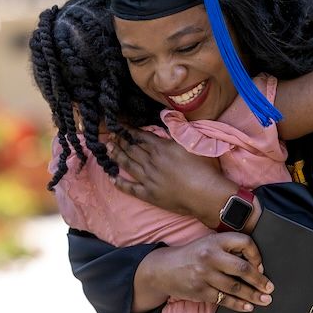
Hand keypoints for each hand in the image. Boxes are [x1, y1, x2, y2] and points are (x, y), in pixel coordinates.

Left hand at [108, 131, 235, 226]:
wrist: (205, 194)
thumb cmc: (204, 168)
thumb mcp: (193, 143)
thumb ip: (177, 130)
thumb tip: (165, 117)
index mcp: (161, 148)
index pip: (140, 136)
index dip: (128, 130)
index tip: (119, 126)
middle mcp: (151, 162)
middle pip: (131, 149)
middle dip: (119, 141)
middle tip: (109, 136)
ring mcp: (148, 179)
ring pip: (128, 165)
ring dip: (116, 156)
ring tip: (107, 149)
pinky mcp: (149, 195)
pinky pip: (130, 188)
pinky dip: (119, 183)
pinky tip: (111, 178)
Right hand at [133, 231, 274, 312]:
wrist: (163, 268)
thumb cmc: (192, 256)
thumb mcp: (208, 244)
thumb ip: (228, 249)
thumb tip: (256, 265)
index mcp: (215, 241)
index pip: (244, 243)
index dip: (257, 255)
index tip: (262, 266)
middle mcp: (210, 256)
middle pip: (242, 269)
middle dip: (259, 280)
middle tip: (270, 288)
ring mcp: (204, 275)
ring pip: (235, 287)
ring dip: (253, 295)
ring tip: (265, 300)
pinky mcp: (200, 291)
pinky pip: (224, 300)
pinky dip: (238, 304)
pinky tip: (248, 307)